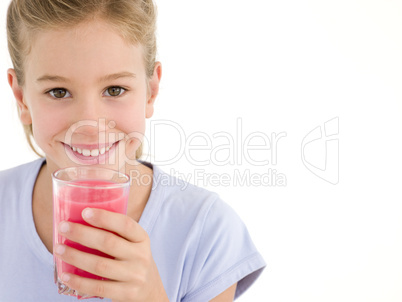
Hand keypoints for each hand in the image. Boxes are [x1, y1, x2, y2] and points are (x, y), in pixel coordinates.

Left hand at [54, 208, 168, 301]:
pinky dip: (79, 281)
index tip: (84, 212)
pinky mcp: (126, 294)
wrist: (149, 290)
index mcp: (142, 238)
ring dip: (75, 257)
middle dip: (82, 234)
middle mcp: (141, 256)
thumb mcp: (133, 244)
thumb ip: (115, 233)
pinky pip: (98, 288)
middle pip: (109, 243)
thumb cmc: (132, 260)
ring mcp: (134, 276)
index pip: (125, 224)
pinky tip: (65, 275)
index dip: (105, 218)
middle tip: (63, 227)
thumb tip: (80, 220)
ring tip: (58, 249)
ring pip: (100, 265)